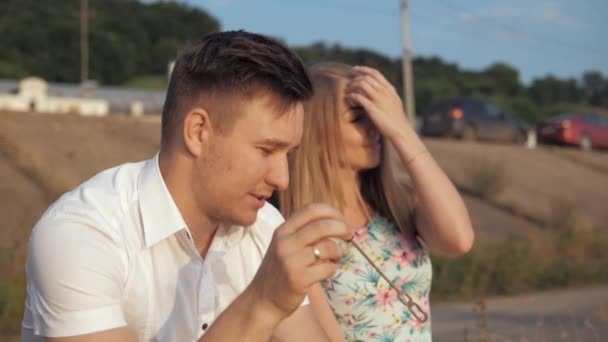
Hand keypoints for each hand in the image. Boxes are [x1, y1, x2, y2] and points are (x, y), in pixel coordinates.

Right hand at [249, 204, 351, 320]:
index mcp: (283, 230)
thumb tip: (336, 221)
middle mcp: (285, 242)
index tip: (342, 220)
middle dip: (342, 228)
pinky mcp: (299, 279)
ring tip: (337, 256)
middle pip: (322, 225)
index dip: (332, 212)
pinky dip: (333, 268)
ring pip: (328, 247)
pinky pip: (327, 268)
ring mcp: (291, 261)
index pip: (311, 210)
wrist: (262, 299)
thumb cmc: (279, 270)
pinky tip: (329, 269)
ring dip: (339, 251)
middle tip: (349, 235)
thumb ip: (303, 232)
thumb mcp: (284, 245)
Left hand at [345, 65, 411, 139]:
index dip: (364, 69)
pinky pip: (358, 97)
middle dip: (355, 79)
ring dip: (352, 86)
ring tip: (348, 92)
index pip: (375, 73)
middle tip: (348, 84)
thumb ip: (387, 94)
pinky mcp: (372, 108)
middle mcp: (384, 92)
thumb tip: (380, 89)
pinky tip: (349, 99)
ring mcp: (378, 99)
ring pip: (361, 84)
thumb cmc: (396, 119)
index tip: (355, 69)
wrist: (400, 131)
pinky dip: (352, 96)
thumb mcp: (395, 102)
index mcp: (389, 89)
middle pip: (366, 78)